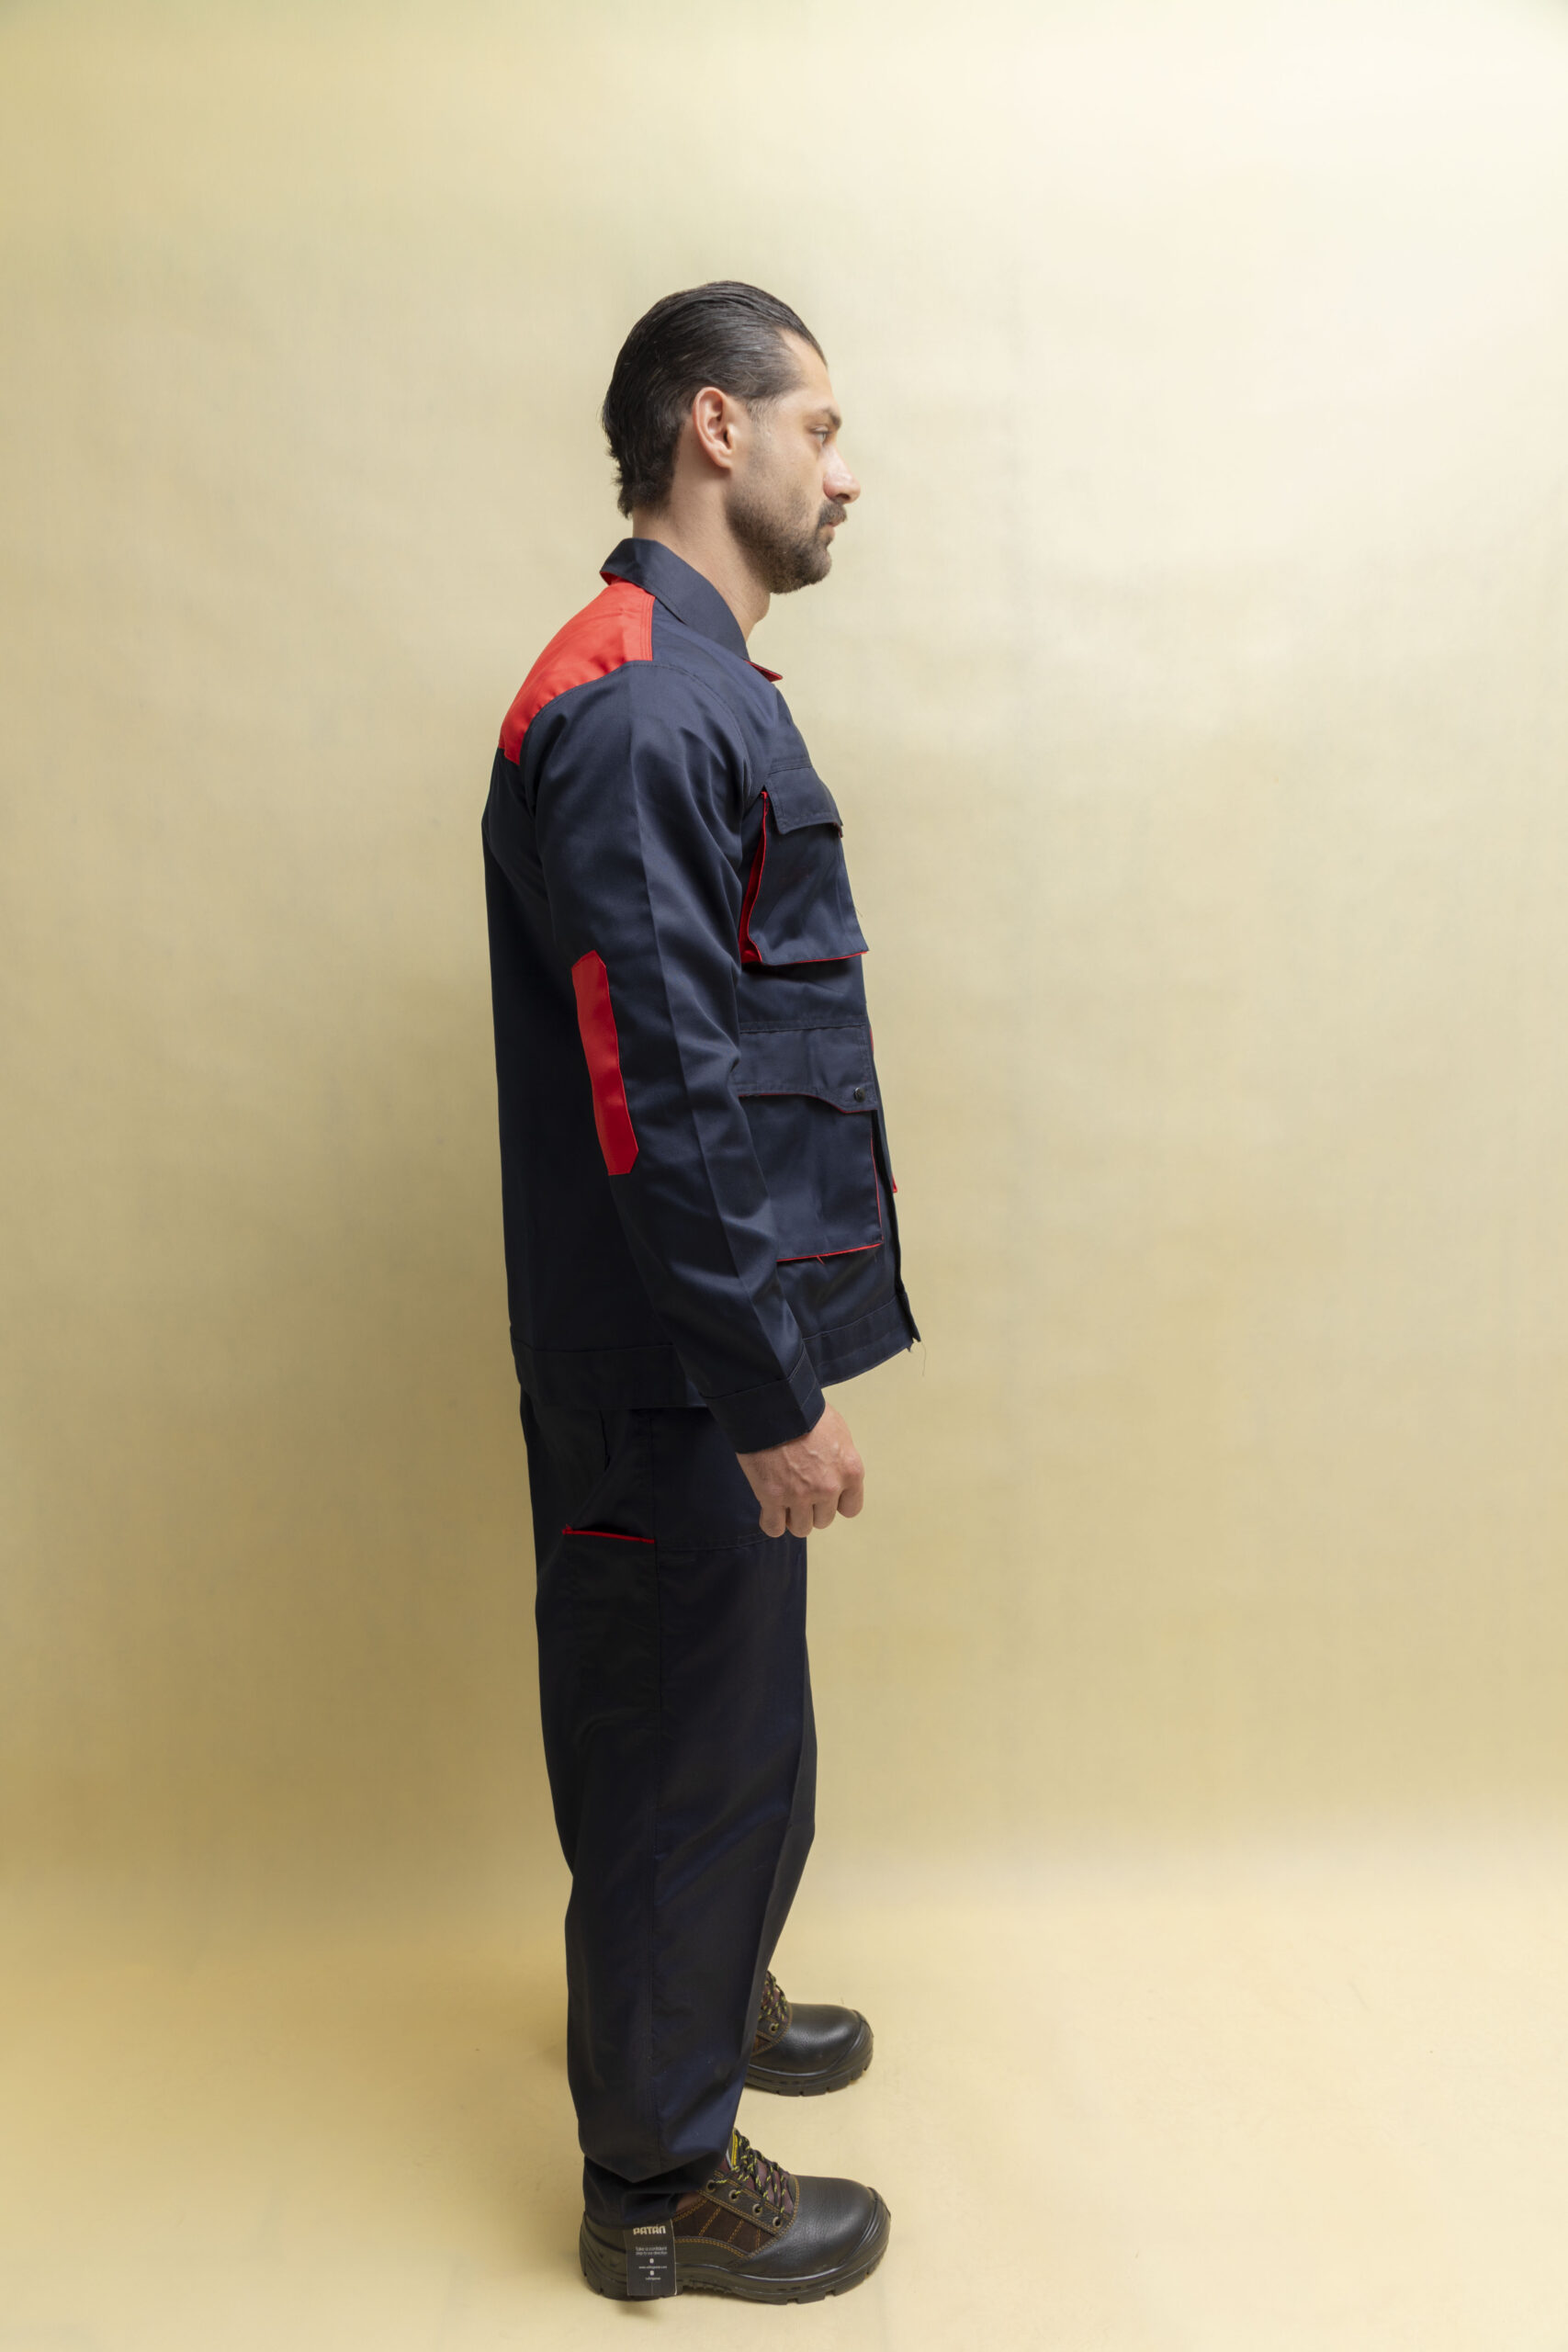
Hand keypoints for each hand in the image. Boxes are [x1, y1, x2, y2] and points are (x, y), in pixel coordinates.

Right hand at [737, 1403, 864, 1538]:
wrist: (774, 1405)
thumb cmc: (806, 1412)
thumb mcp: (838, 1432)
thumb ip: (840, 1460)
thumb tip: (834, 1472)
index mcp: (851, 1471)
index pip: (851, 1509)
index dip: (836, 1503)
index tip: (825, 1496)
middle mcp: (829, 1488)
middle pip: (824, 1520)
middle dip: (813, 1509)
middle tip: (800, 1492)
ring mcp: (801, 1495)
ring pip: (801, 1528)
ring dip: (792, 1517)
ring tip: (784, 1502)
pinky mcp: (773, 1497)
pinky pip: (773, 1527)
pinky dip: (771, 1522)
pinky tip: (768, 1510)